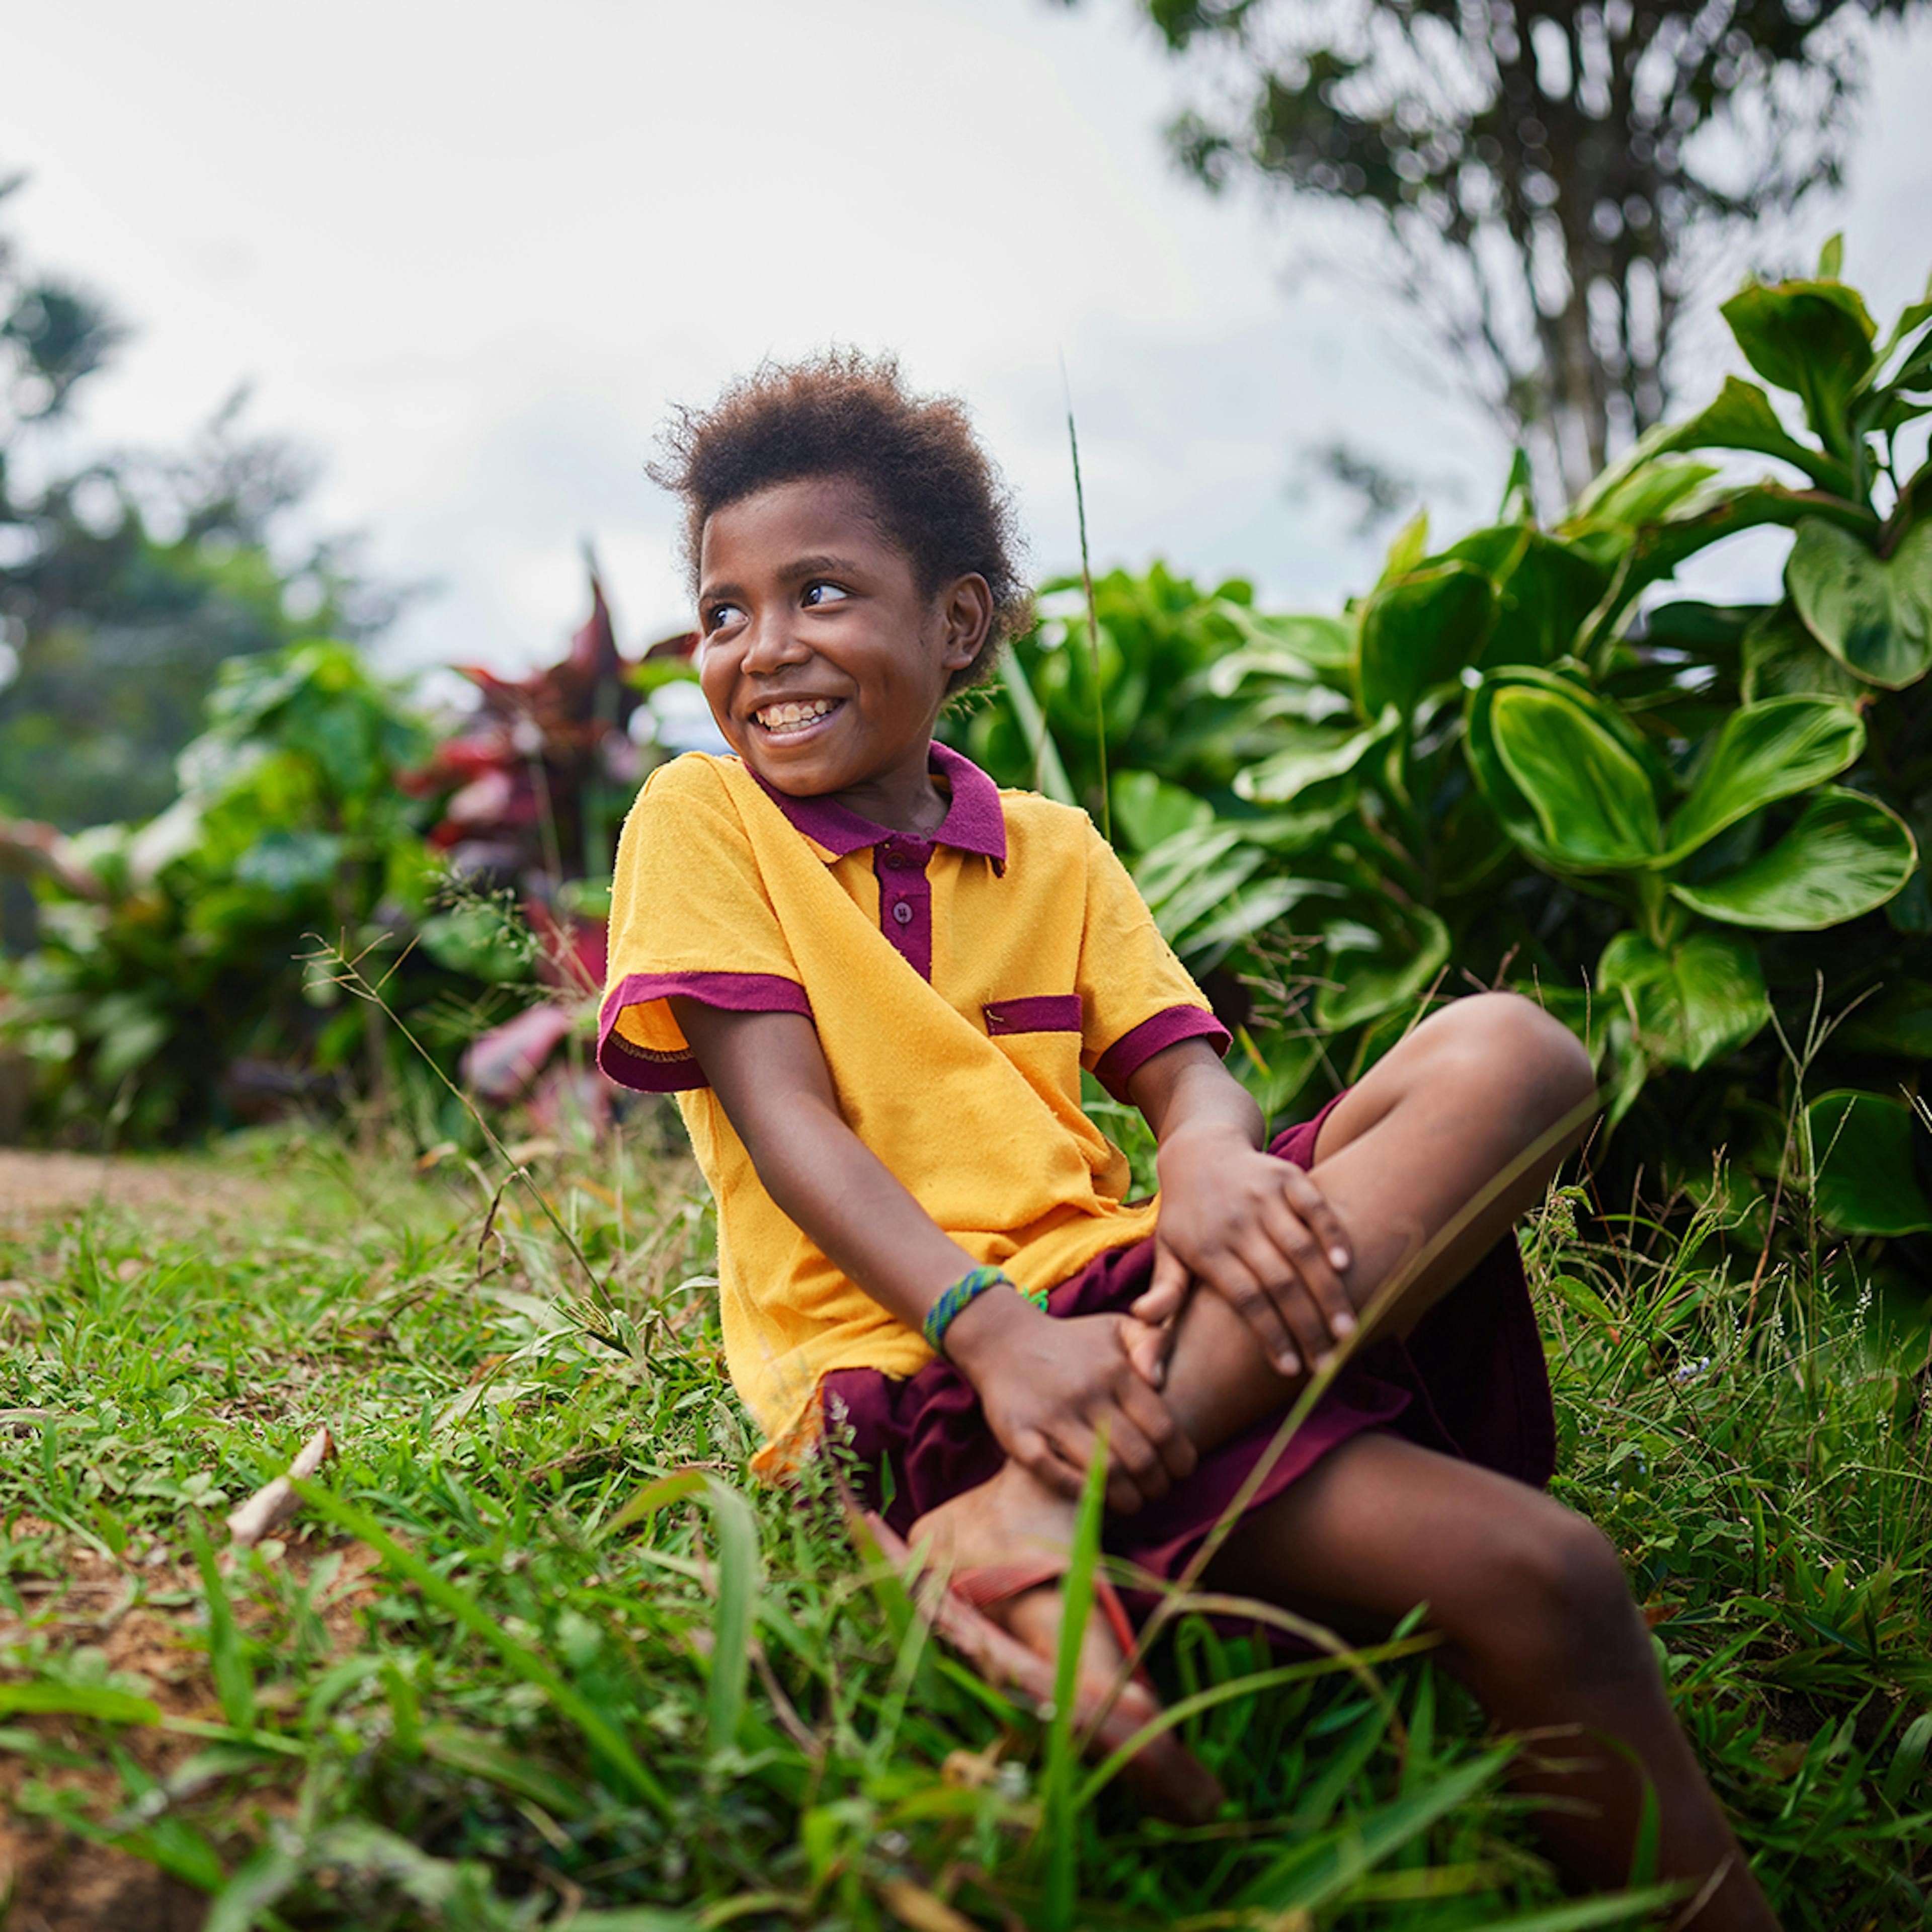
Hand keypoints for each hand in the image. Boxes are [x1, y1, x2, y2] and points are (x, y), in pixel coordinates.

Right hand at [945, 1290, 1196, 1514]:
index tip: (1180, 1474)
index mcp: (1115, 1371)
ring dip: (1126, 1499)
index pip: (1163, 1428)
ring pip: (1104, 1471)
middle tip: (1157, 1494)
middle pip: (1138, 1457)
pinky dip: (1079, 1493)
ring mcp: (1051, 1415)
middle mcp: (1086, 1393)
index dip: (1179, 1460)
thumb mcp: (1117, 1328)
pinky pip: (1054, 1473)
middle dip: (1156, 1486)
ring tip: (1132, 1504)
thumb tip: (1163, 1382)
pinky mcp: (1018, 1433)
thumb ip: (1153, 1342)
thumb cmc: (1071, 1342)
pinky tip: (1094, 1500)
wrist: (1002, 1338)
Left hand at [1136, 1125, 1356, 1378]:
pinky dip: (1332, 1234)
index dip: (1271, 1336)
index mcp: (1206, 1248)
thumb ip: (1165, 1290)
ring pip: (1301, 1250)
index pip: (1244, 1300)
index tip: (1293, 1370)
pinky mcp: (1285, 1175)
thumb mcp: (1168, 1250)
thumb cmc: (1186, 1215)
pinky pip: (1315, 1206)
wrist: (1198, 1150)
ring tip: (1347, 1330)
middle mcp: (1235, 1221)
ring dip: (1327, 1292)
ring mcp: (1262, 1196)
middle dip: (1307, 1326)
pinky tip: (1346, 1267)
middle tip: (1330, 1362)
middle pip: (1278, 1281)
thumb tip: (1141, 1320)